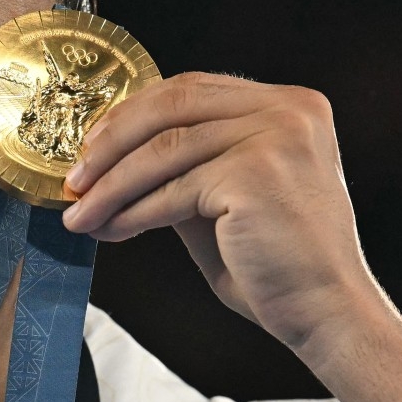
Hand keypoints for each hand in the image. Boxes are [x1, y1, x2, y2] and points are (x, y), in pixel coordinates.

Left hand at [59, 73, 401, 401]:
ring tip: (79, 212)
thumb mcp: (227, 199)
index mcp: (290, 105)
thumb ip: (187, 166)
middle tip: (75, 176)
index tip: (92, 146)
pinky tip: (108, 229)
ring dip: (111, 184)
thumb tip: (114, 157)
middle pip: (173, 103)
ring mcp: (275, 136)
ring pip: (164, 148)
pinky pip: (172, 188)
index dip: (134, 114)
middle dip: (112, 140)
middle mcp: (288, 109)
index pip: (193, 88)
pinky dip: (132, 211)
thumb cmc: (277, 266)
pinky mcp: (254, 173)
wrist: (326, 313)